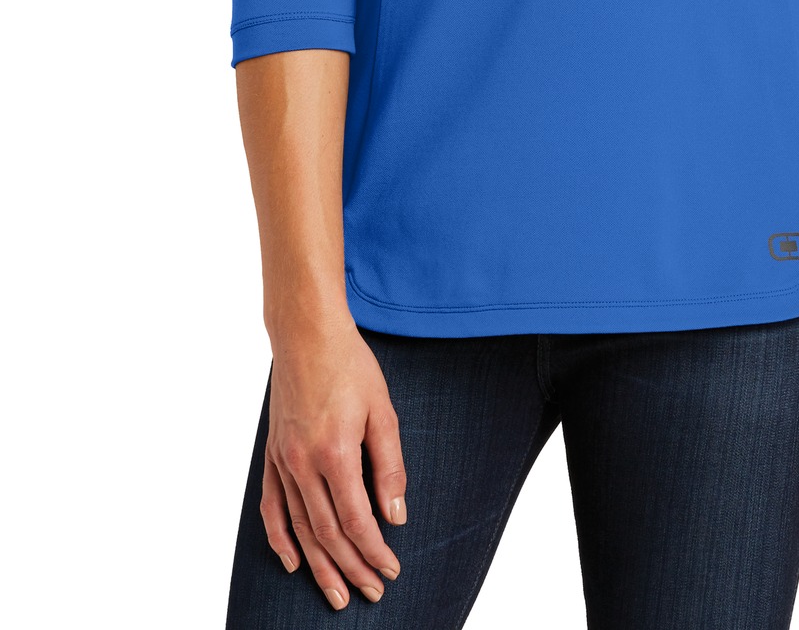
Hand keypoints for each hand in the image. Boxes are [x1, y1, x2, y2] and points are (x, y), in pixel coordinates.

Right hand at [261, 314, 407, 609]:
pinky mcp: (272, 454)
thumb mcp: (383, 411)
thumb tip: (396, 515)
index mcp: (336, 452)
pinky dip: (280, 537)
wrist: (306, 334)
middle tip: (371, 593)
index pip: (356, 520)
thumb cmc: (350, 366)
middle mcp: (304, 463)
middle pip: (328, 533)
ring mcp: (283, 460)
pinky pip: (272, 505)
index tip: (390, 570)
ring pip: (300, 527)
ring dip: (319, 566)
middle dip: (351, 568)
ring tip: (336, 594)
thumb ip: (390, 465)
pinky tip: (292, 561)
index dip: (374, 551)